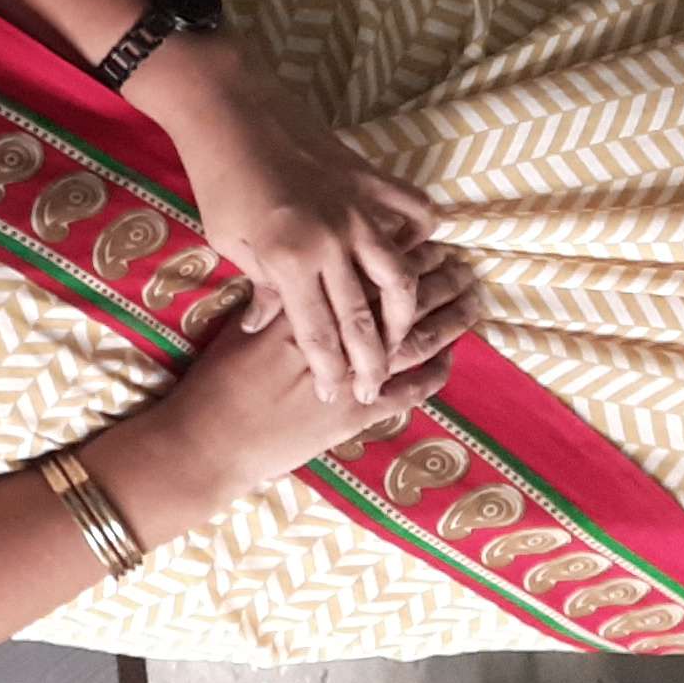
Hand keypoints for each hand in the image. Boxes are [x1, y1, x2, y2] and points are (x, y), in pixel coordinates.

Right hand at [124, 252, 477, 523]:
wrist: (213, 441)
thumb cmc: (217, 381)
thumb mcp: (239, 326)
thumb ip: (269, 298)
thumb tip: (292, 269)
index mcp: (304, 309)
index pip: (364, 274)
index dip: (400, 256)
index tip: (425, 241)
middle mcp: (334, 339)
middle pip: (399, 302)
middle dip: (435, 280)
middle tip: (460, 263)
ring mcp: (349, 378)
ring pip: (415, 343)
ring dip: (447, 319)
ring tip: (470, 299)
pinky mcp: (356, 416)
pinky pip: (410, 392)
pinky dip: (435, 374)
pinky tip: (453, 356)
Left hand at [132, 37, 440, 401]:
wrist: (229, 110)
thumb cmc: (218, 178)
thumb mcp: (228, 240)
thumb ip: (260, 284)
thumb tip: (266, 325)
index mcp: (290, 260)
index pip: (318, 333)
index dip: (331, 370)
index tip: (339, 397)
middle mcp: (331, 240)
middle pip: (364, 317)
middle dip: (372, 361)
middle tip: (375, 388)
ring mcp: (357, 208)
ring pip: (400, 274)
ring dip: (405, 312)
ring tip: (402, 336)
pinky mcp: (370, 179)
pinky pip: (412, 210)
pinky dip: (422, 234)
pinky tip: (420, 253)